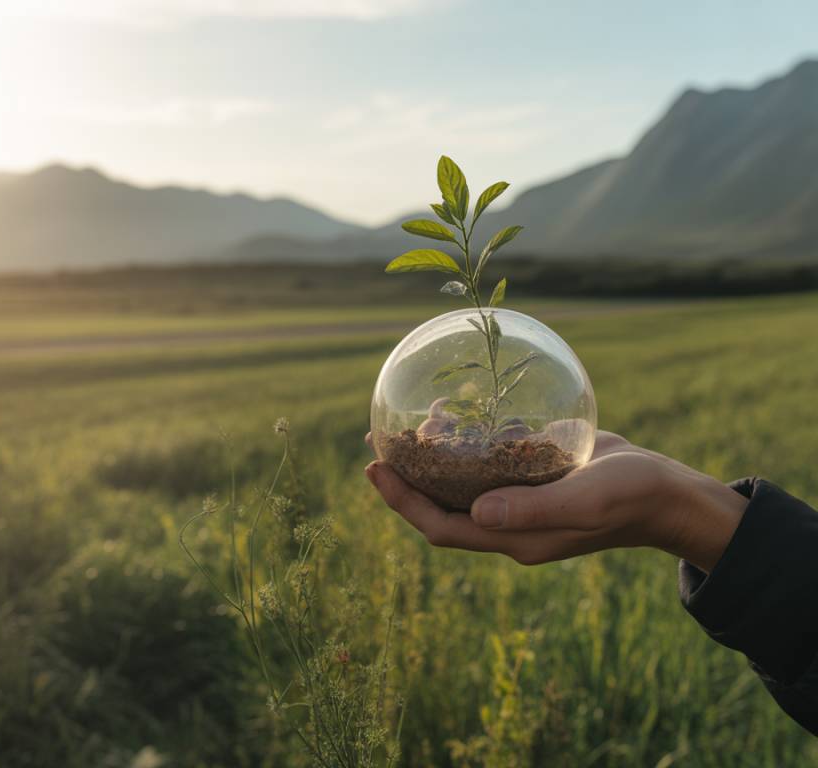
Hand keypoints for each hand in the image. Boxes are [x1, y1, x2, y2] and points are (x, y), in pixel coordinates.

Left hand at [365, 430, 746, 572]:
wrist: (667, 492)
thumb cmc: (630, 497)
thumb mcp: (585, 500)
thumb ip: (534, 509)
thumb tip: (476, 513)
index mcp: (514, 538)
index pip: (442, 527)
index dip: (404, 502)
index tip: (375, 470)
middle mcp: (510, 523)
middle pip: (441, 506)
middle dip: (405, 479)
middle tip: (375, 443)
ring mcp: (521, 501)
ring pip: (461, 484)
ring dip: (431, 459)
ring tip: (406, 425)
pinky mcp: (534, 477)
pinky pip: (489, 464)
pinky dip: (467, 443)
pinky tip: (455, 416)